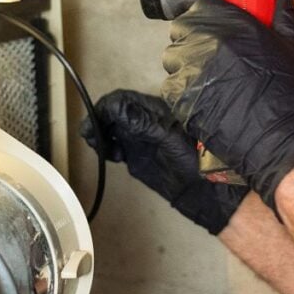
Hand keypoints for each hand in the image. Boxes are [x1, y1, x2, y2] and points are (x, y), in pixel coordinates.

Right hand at [80, 89, 247, 233]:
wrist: (203, 193)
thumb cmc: (194, 162)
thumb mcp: (168, 139)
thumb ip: (143, 123)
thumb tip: (115, 109)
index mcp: (155, 111)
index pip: (123, 100)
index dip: (105, 108)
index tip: (93, 123)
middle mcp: (146, 121)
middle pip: (114, 112)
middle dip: (99, 120)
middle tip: (90, 136)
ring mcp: (141, 138)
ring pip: (112, 128)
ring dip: (101, 134)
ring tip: (99, 147)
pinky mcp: (137, 155)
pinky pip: (116, 144)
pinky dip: (107, 148)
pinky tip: (111, 156)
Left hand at [161, 0, 293, 210]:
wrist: (285, 143)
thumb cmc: (293, 98)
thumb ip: (283, 21)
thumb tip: (282, 3)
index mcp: (233, 27)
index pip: (202, 7)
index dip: (208, 17)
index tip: (215, 26)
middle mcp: (206, 46)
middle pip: (181, 30)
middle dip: (193, 38)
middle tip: (210, 52)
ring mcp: (191, 74)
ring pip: (173, 59)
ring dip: (185, 65)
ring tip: (208, 78)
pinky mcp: (182, 102)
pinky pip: (171, 88)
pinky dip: (182, 91)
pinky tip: (204, 99)